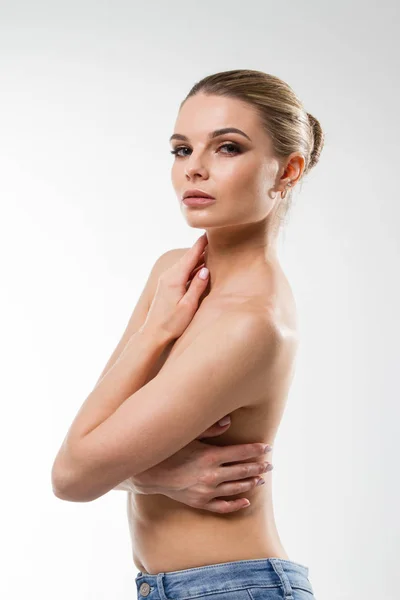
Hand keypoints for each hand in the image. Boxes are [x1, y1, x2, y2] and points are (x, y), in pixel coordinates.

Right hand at [130, 417, 272, 512]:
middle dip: (258, 466)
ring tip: (261, 479)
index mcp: (210, 456)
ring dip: (251, 483)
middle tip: (270, 464)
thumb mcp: (187, 435)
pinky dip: (236, 504)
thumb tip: (229, 422)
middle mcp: (211, 475)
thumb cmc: (168, 450)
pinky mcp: (200, 503)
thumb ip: (209, 428)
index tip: (267, 447)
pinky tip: (246, 500)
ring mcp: (206, 491)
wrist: (149, 474)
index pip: (241, 452)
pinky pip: (223, 506)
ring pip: (236, 488)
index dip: (256, 450)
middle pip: (243, 470)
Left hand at [140, 233, 208, 341]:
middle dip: (201, 249)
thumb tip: (206, 269)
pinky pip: (182, 272)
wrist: (153, 333)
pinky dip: (192, 268)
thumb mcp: (189, 305)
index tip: (210, 232)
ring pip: (185, 265)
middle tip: (216, 240)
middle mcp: (169, 275)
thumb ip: (197, 286)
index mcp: (174, 278)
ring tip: (212, 252)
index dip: (201, 244)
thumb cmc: (172, 323)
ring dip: (197, 259)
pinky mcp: (167, 286)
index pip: (191, 255)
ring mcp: (167, 280)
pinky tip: (200, 269)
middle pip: (188, 258)